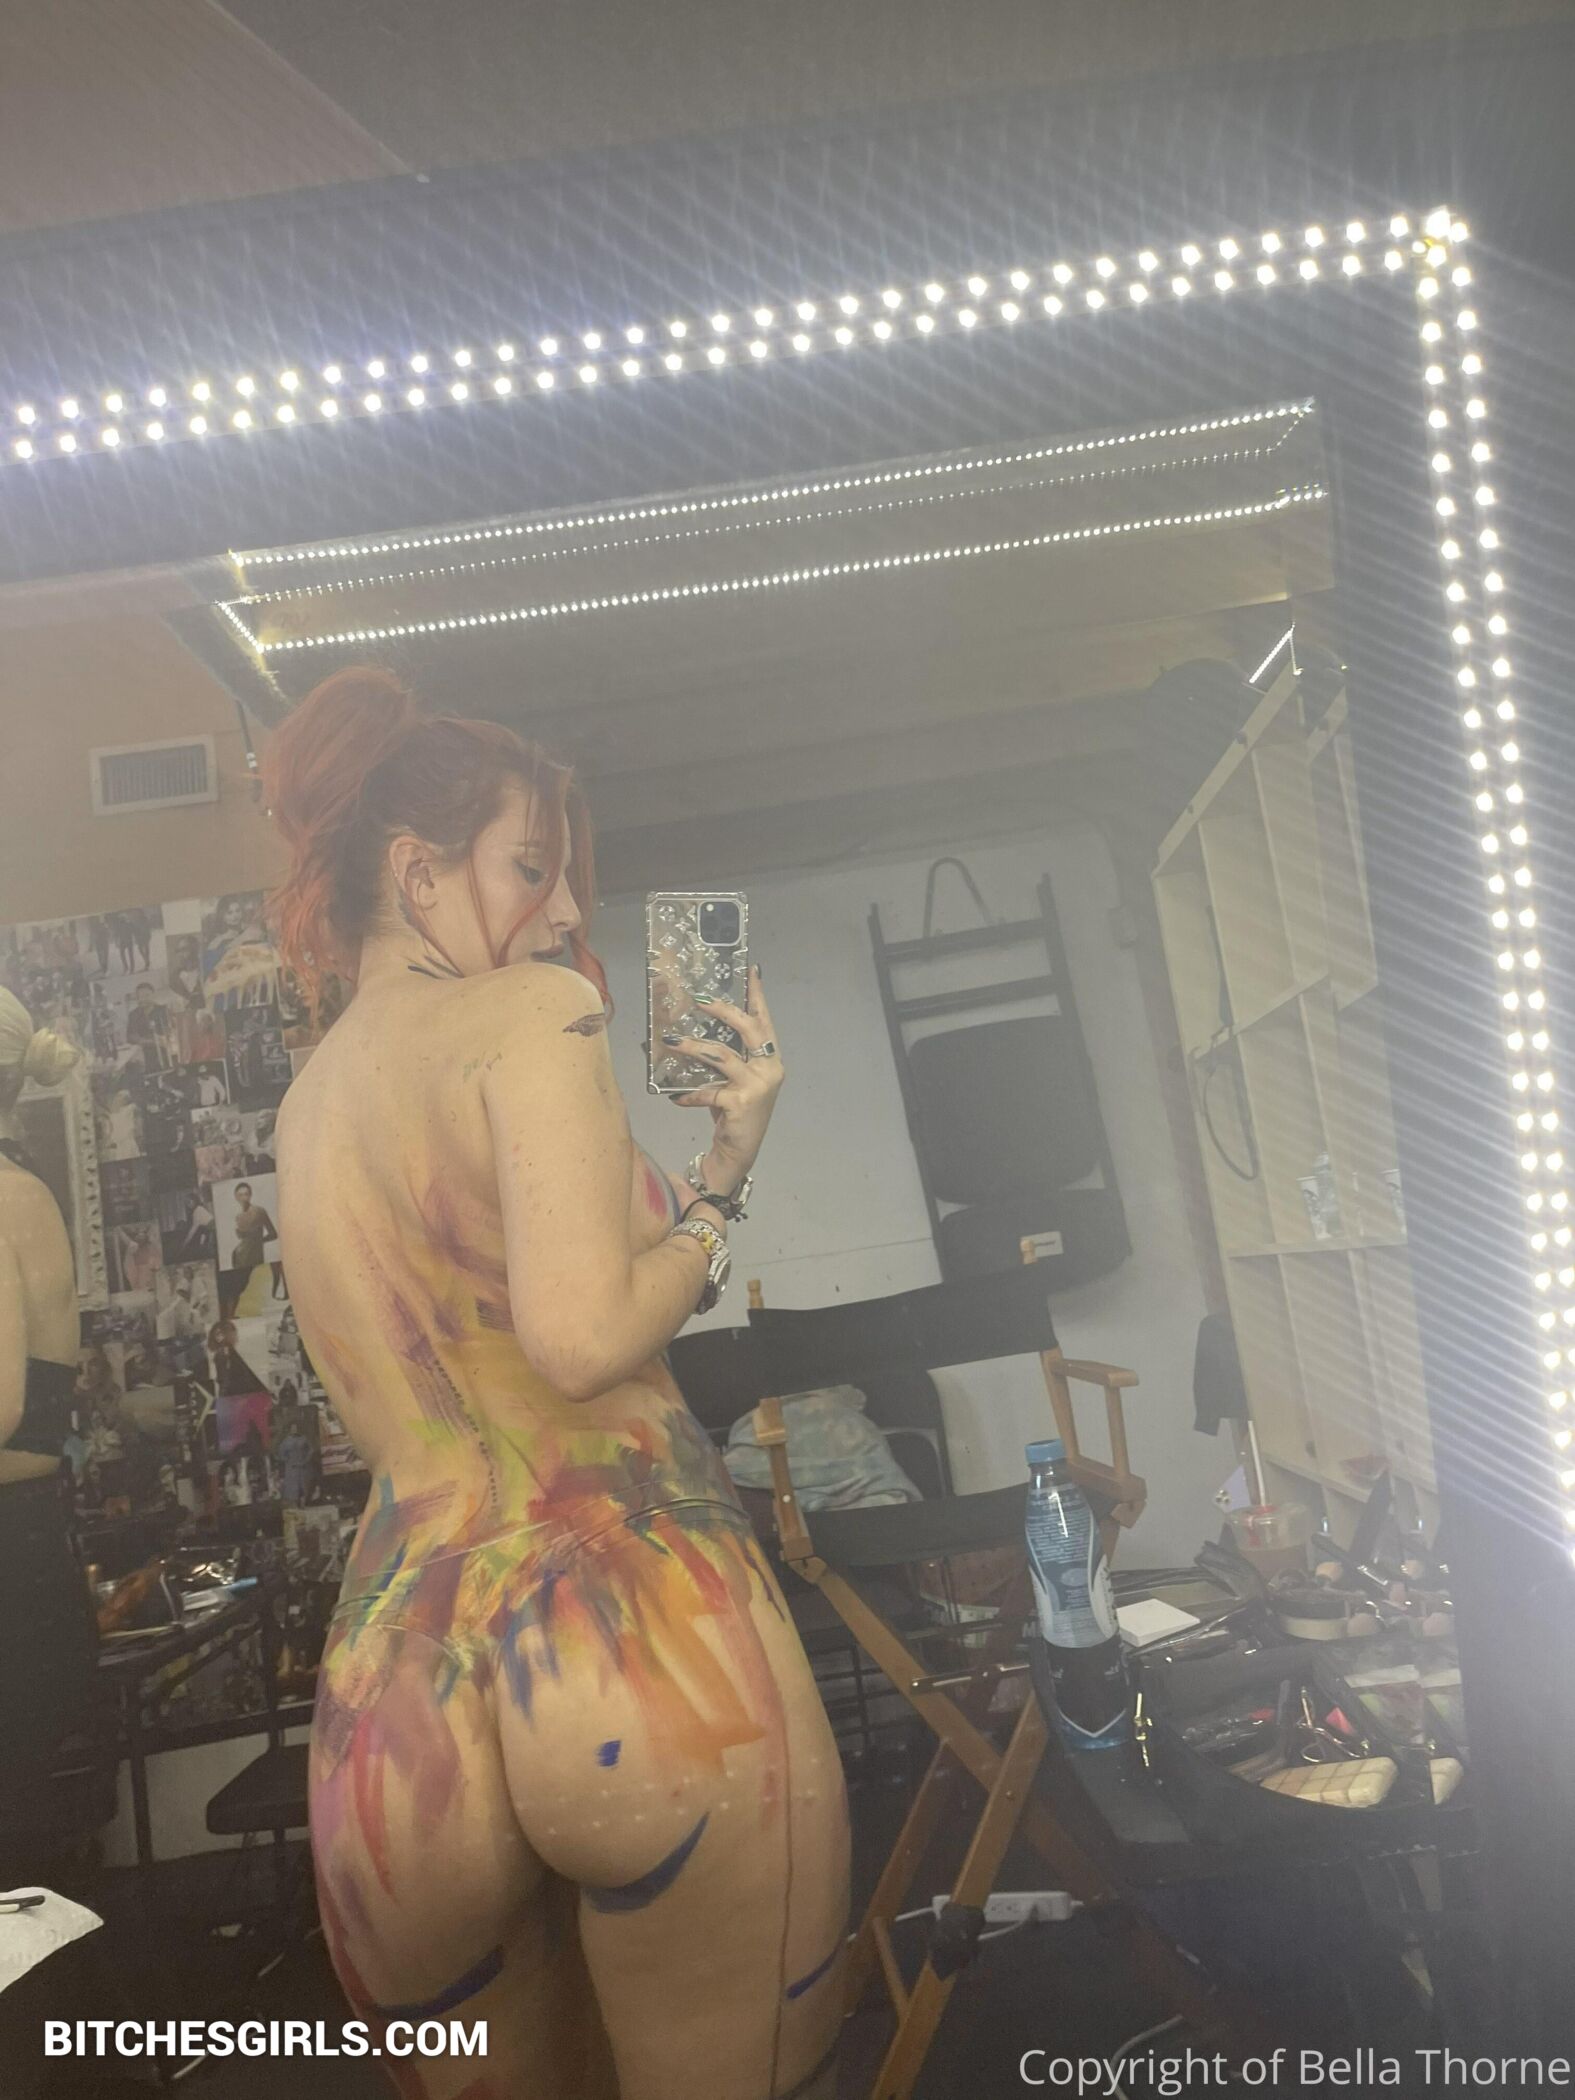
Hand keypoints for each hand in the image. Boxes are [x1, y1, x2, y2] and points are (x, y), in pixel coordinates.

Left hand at [665, 967, 781, 1175]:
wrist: (739, 1152)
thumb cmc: (734, 1113)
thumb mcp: (732, 1082)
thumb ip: (723, 1060)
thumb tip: (689, 1034)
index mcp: (770, 1060)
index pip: (764, 1021)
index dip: (758, 995)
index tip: (752, 968)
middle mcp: (770, 1069)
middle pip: (748, 1029)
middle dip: (723, 1010)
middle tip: (698, 999)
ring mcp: (758, 1086)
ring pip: (721, 1055)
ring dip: (693, 1046)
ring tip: (671, 1039)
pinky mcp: (740, 1103)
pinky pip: (708, 1090)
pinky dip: (689, 1093)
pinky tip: (674, 1097)